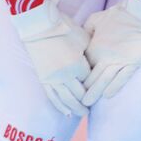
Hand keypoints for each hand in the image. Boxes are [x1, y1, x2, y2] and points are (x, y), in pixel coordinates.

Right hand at [11, 0, 90, 116]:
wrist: (39, 26)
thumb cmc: (63, 28)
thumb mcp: (82, 38)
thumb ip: (90, 52)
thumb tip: (95, 61)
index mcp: (78, 66)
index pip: (90, 81)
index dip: (95, 85)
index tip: (100, 88)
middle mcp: (66, 76)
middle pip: (79, 95)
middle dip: (87, 103)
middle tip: (93, 108)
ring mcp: (53, 79)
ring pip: (66, 100)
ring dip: (75, 109)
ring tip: (82, 114)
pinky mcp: (43, 78)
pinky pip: (53, 97)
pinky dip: (61, 107)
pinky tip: (67, 113)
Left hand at [82, 0, 140, 106]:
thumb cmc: (118, 14)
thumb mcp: (96, 19)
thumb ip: (86, 30)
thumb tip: (81, 39)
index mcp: (94, 46)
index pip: (83, 66)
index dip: (78, 75)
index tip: (73, 83)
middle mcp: (104, 56)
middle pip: (91, 77)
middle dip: (84, 89)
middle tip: (76, 100)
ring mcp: (119, 61)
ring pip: (104, 82)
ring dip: (95, 93)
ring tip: (87, 104)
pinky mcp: (133, 63)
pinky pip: (122, 79)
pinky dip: (114, 88)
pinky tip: (107, 95)